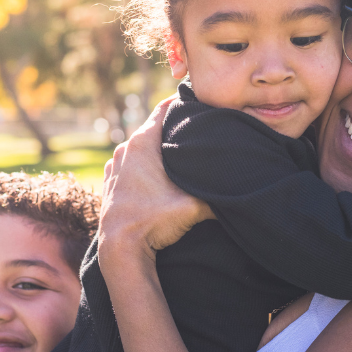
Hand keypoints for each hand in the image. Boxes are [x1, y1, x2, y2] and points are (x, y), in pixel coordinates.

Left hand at [99, 96, 214, 265]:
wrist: (121, 249)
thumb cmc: (154, 222)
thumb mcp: (194, 205)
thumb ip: (217, 192)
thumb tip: (242, 186)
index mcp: (143, 144)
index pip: (164, 109)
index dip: (182, 103)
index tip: (197, 102)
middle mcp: (125, 149)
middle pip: (154, 127)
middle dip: (173, 128)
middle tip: (195, 130)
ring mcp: (114, 165)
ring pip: (141, 146)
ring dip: (158, 148)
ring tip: (179, 152)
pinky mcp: (110, 181)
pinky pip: (130, 162)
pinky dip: (144, 163)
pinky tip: (158, 174)